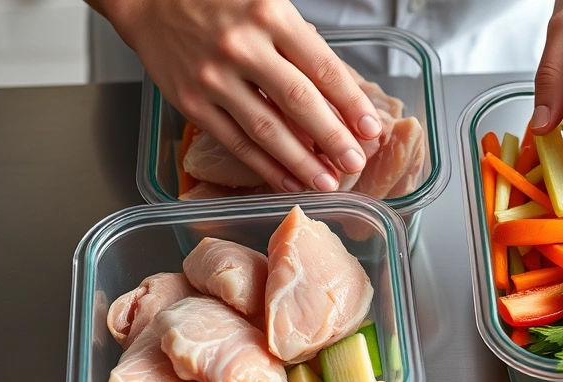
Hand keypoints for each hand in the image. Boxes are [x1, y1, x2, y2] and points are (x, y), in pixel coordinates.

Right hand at [91, 0, 383, 191]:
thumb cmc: (219, 2)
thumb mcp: (269, 6)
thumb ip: (303, 45)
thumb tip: (346, 93)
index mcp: (270, 15)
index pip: (322, 67)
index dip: (351, 103)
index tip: (372, 129)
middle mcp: (243, 46)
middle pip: (298, 101)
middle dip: (332, 138)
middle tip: (355, 163)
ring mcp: (213, 77)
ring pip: (266, 128)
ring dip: (300, 162)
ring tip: (326, 182)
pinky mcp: (191, 101)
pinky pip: (235, 141)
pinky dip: (264, 166)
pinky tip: (287, 181)